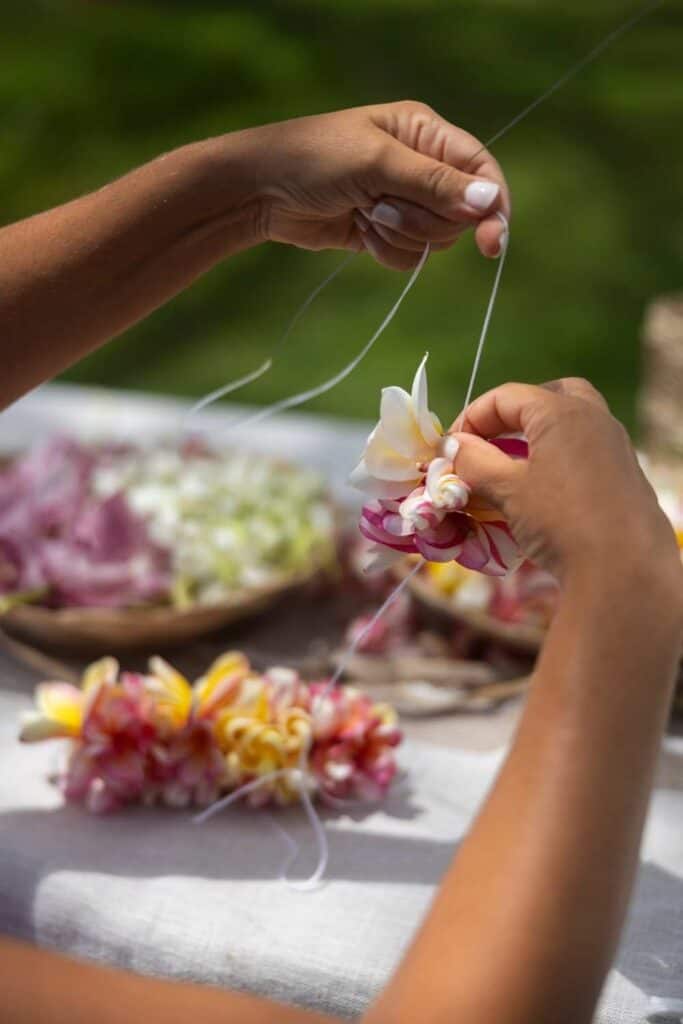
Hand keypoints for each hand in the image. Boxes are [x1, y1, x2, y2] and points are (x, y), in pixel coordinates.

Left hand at [241, 101, 508, 268]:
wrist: (261, 191)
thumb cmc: (313, 159)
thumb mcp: (375, 164)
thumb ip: (433, 184)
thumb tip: (489, 201)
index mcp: (425, 133)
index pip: (480, 171)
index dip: (492, 206)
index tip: (491, 242)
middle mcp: (421, 166)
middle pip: (458, 214)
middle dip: (422, 220)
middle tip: (379, 206)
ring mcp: (403, 202)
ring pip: (434, 240)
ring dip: (399, 235)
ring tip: (363, 213)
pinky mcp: (385, 232)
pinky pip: (408, 257)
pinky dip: (385, 251)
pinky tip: (357, 231)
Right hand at [450, 378, 682, 583]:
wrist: (623, 570)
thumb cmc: (561, 520)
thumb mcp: (509, 490)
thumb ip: (475, 462)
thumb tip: (453, 448)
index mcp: (563, 412)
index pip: (505, 397)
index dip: (470, 419)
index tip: (449, 451)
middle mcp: (594, 419)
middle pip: (547, 398)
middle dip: (512, 415)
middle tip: (489, 442)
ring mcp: (614, 447)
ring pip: (569, 424)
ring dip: (535, 437)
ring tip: (510, 468)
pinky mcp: (624, 476)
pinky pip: (584, 451)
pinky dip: (557, 459)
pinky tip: (540, 492)